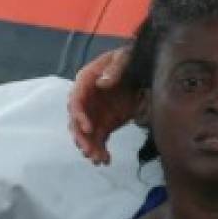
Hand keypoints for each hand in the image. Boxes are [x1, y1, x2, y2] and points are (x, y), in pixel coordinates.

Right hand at [67, 46, 137, 163]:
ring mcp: (94, 113)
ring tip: (98, 159)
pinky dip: (100, 150)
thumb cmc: (128, 59)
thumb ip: (114, 68)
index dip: (79, 115)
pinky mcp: (104, 123)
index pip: (76, 100)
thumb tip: (102, 83)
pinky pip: (99, 139)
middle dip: (81, 137)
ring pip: (86, 134)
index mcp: (85, 82)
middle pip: (77, 121)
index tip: (88, 129)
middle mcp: (86, 100)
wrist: (141, 68)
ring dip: (90, 147)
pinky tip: (106, 160)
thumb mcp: (124, 58)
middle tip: (88, 151)